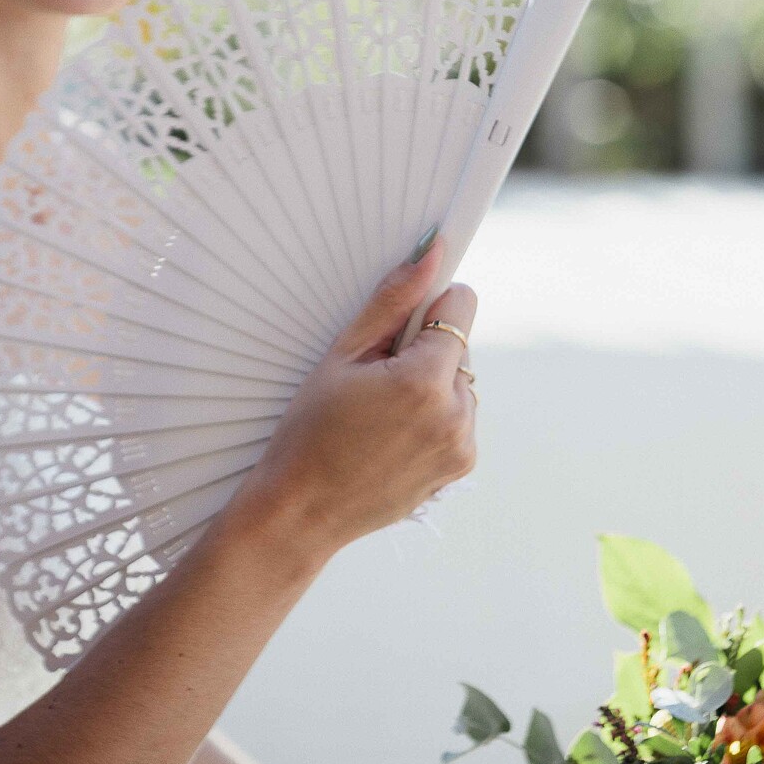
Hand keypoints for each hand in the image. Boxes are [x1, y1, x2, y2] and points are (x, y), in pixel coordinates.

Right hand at [223, 240, 477, 561]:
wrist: (302, 511)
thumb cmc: (309, 431)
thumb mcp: (343, 356)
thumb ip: (392, 301)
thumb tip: (432, 253)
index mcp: (424, 381)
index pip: (460, 305)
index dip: (427, 309)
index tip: (399, 328)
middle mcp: (455, 415)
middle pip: (459, 347)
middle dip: (425, 352)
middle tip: (375, 382)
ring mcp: (461, 446)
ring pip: (461, 384)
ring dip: (432, 387)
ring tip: (381, 414)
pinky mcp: (460, 467)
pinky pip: (459, 419)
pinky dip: (434, 418)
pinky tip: (392, 437)